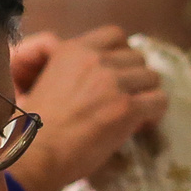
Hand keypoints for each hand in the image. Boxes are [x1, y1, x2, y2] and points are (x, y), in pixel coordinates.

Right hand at [8, 25, 167, 190]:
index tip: (118, 71)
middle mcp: (94, 59)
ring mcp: (112, 82)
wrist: (35, 155)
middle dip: (135, 76)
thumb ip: (68, 66)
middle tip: (127, 95)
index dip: (121, 53)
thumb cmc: (32, 126)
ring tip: (137, 111)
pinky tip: (143, 124)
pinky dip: (155, 113)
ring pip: (151, 77)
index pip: (114, 35)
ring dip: (146, 93)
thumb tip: (88, 64)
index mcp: (71, 50)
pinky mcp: (127, 107)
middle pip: (137, 57)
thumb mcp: (44, 80)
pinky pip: (159, 100)